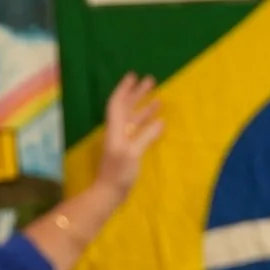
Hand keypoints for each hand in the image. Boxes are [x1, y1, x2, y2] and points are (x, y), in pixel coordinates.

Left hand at [93, 75, 163, 204]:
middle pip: (126, 108)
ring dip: (144, 108)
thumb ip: (146, 136)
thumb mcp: (133, 153)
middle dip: (137, 94)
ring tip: (159, 100)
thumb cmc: (119, 173)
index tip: (133, 76)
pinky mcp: (127, 151)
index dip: (124, 89)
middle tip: (151, 81)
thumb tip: (160, 122)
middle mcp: (118, 132)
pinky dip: (147, 124)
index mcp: (116, 129)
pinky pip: (138, 131)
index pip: (117, 103)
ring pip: (133, 119)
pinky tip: (157, 124)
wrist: (108, 193)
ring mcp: (122, 142)